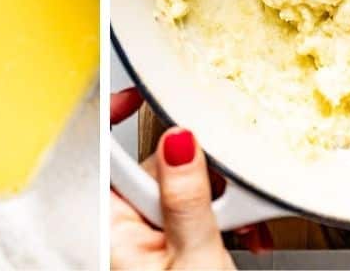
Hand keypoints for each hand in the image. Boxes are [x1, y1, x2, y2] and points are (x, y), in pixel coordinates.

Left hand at [108, 87, 271, 268]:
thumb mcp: (195, 258)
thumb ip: (187, 199)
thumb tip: (179, 140)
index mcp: (115, 229)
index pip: (106, 157)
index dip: (116, 116)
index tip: (139, 94)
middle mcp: (128, 229)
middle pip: (160, 169)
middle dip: (201, 175)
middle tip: (226, 191)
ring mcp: (152, 237)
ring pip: (186, 189)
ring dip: (222, 201)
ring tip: (241, 225)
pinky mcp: (176, 245)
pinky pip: (198, 212)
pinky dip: (225, 218)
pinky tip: (243, 233)